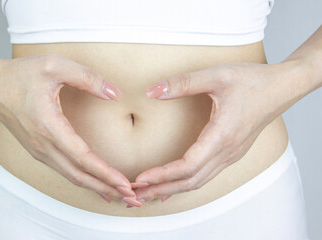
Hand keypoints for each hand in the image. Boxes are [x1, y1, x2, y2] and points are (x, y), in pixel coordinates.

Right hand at [0, 53, 141, 205]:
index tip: (126, 184)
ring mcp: (38, 151)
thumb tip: (115, 93)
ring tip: (119, 193)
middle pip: (79, 176)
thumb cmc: (19, 75)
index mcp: (48, 126)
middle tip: (132, 197)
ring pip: (71, 176)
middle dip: (107, 188)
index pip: (82, 158)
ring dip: (96, 187)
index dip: (106, 173)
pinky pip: (64, 170)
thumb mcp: (54, 65)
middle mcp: (42, 145)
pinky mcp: (38, 150)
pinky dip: (83, 179)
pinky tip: (95, 183)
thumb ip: (87, 78)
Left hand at [131, 62, 296, 202]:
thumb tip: (151, 91)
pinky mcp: (231, 153)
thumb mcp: (217, 75)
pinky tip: (173, 185)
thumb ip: (183, 83)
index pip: (188, 166)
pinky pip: (206, 175)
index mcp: (223, 135)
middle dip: (161, 189)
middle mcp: (227, 151)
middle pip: (190, 181)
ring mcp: (231, 155)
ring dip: (172, 189)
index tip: (140, 178)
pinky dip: (186, 183)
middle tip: (136, 194)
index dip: (162, 174)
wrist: (282, 88)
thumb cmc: (253, 81)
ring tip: (149, 193)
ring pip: (198, 181)